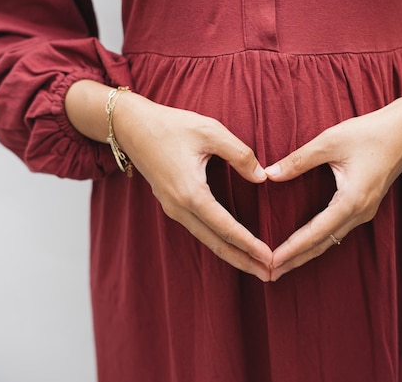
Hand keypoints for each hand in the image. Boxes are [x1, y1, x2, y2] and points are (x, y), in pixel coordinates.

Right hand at [113, 93, 273, 280]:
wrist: (131, 126)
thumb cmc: (171, 125)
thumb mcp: (210, 131)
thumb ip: (240, 154)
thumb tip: (262, 177)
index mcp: (190, 193)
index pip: (226, 228)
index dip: (250, 245)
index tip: (270, 258)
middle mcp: (179, 208)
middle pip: (216, 244)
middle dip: (244, 261)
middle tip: (270, 275)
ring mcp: (172, 209)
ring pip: (207, 240)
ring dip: (233, 255)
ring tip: (256, 266)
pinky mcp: (171, 205)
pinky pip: (199, 230)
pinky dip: (219, 242)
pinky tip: (233, 246)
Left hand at [265, 97, 401, 280]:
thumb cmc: (371, 131)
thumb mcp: (329, 141)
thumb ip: (298, 160)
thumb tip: (268, 175)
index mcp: (352, 200)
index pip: (315, 233)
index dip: (292, 249)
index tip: (271, 262)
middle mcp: (361, 212)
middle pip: (323, 244)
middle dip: (296, 259)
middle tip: (270, 274)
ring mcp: (366, 210)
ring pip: (331, 239)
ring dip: (307, 252)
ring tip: (283, 263)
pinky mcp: (366, 204)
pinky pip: (339, 229)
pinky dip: (319, 239)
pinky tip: (306, 242)